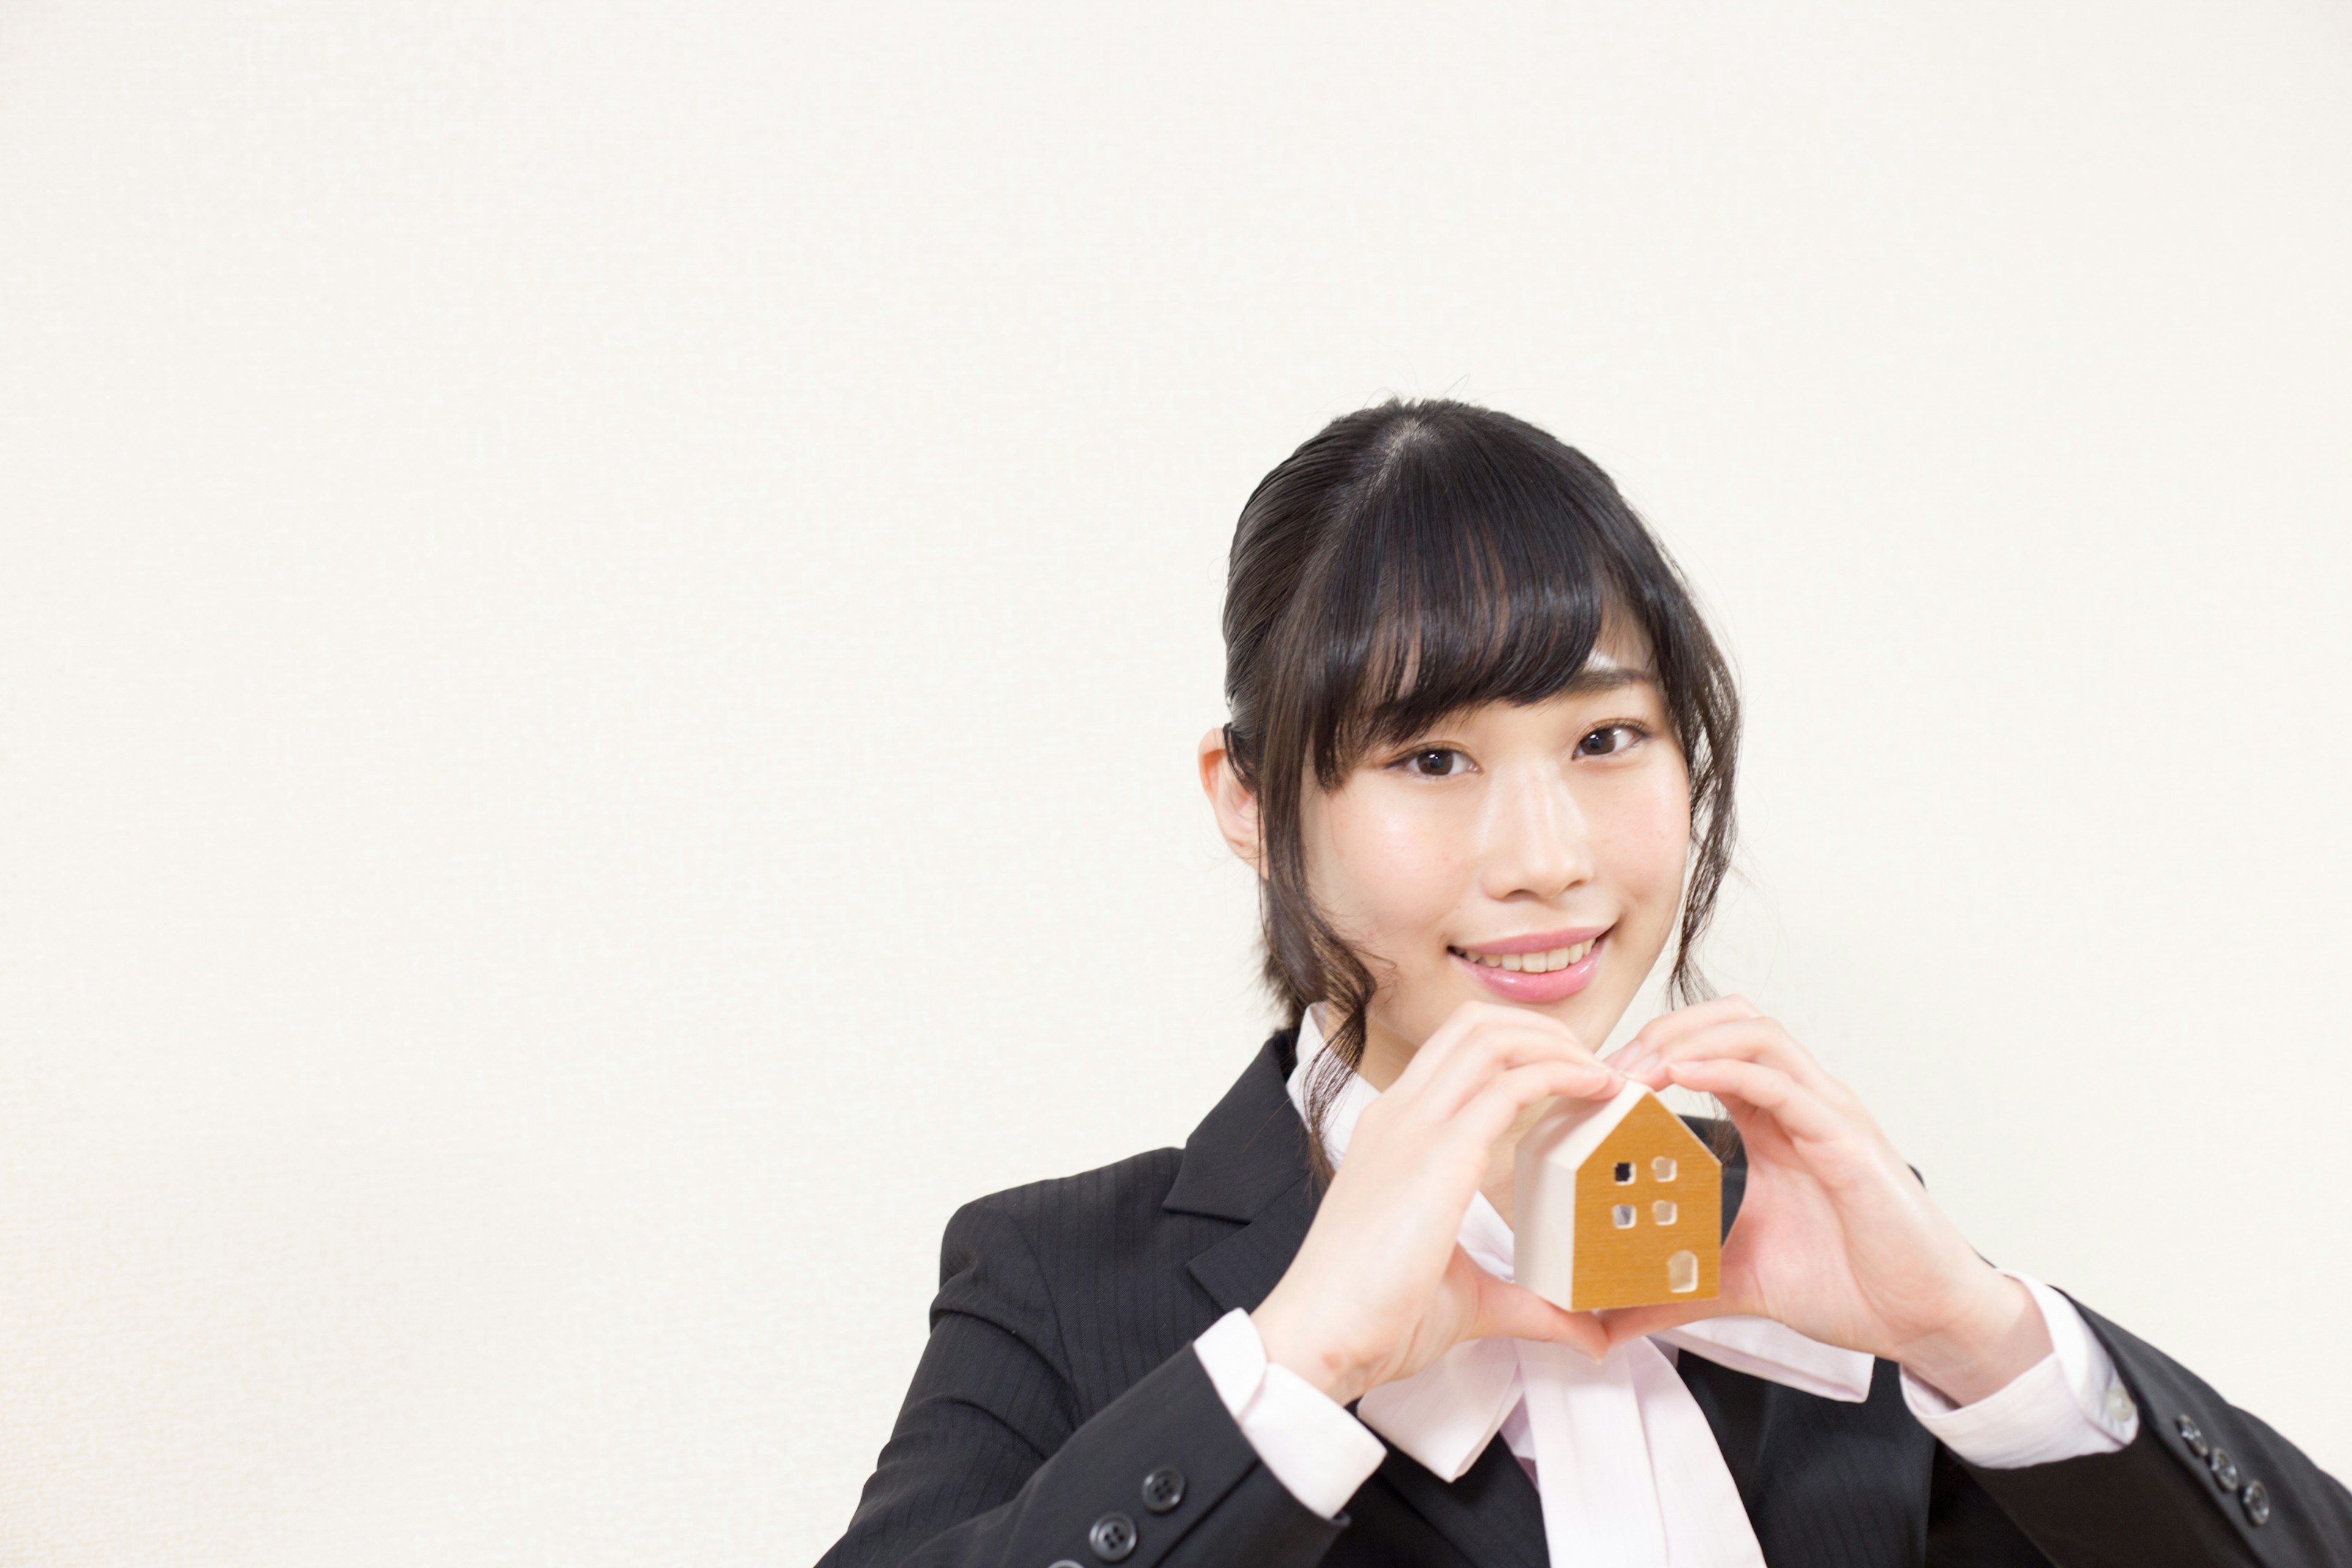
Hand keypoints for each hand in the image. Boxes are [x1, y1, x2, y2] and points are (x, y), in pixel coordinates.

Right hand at [1251, 1002, 1619, 1406]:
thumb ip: (1527, 1303)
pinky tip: (1596, 1091)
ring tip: (1602, 1076)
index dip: (1521, 1047)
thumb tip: (1586, 1333)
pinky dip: (1561, 1075)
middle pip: (1474, 1025)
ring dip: (1557, 1045)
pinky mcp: (1438, 1154)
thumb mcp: (1466, 1293)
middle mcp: (1399, 1114)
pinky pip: (1510, 1084)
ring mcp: (1413, 1127)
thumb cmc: (1374, 1317)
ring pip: (1491, 1037)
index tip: (1574, 1077)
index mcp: (1395, 1133)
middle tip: (1595, 1067)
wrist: (1321, 1337)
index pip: (1458, 1052)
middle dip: (1545, 1031)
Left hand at [1597, 998, 2051, 1405]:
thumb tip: (1604, 1325)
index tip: (1594, 1087)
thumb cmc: (1848, 1284)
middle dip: (1662, 1031)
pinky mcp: (1847, 1142)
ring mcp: (1827, 1115)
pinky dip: (1730, 1069)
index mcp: (1772, 1124)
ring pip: (1756, 1033)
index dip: (1649, 1054)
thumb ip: (1671, 1291)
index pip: (1707, 1052)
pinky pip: (1784, 1083)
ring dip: (1688, 1038)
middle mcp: (1800, 1105)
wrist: (1921, 1320)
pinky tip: (1683, 1076)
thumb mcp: (1735, 1280)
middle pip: (1728, 1021)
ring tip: (1635, 1068)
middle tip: (1606, 1071)